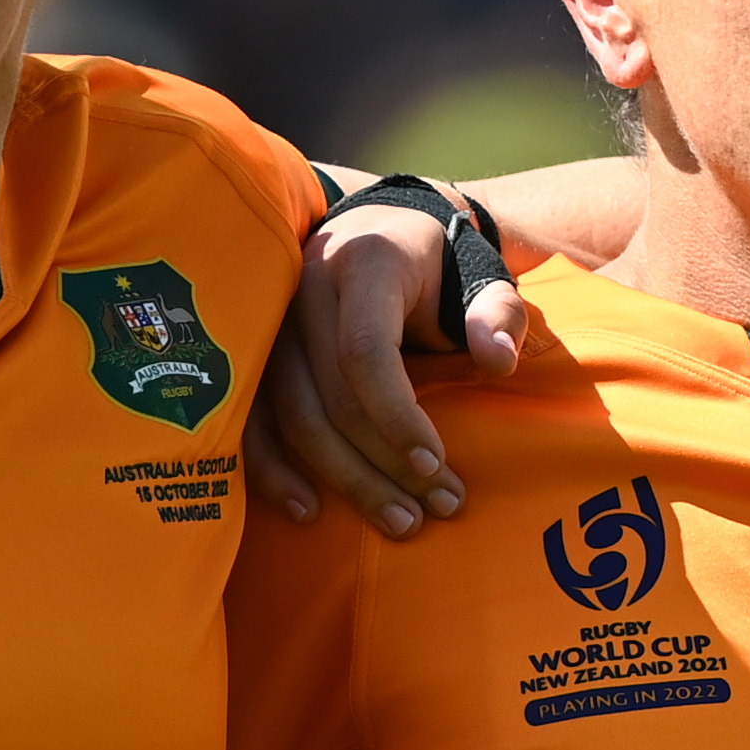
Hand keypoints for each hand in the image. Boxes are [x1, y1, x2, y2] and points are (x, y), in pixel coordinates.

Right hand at [247, 197, 532, 530]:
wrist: (378, 227)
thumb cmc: (436, 265)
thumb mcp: (481, 275)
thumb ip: (498, 314)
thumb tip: (497, 363)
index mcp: (362, 266)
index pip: (365, 352)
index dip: (396, 417)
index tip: (435, 463)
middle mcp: (303, 290)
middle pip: (329, 396)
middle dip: (382, 464)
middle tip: (435, 509)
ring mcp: (271, 323)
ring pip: (292, 417)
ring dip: (341, 479)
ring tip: (398, 521)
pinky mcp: (254, 353)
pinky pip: (251, 418)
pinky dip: (273, 468)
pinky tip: (308, 510)